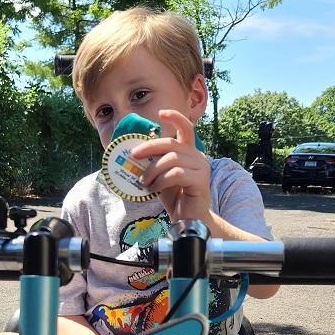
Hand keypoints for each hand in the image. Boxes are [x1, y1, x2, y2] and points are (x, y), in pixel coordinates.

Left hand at [130, 109, 210, 223]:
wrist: (188, 220)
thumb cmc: (175, 198)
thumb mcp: (161, 176)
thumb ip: (154, 163)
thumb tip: (135, 152)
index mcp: (189, 153)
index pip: (186, 128)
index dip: (175, 117)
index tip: (161, 113)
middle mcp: (197, 157)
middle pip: (171, 143)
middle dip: (148, 147)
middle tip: (133, 156)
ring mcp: (201, 168)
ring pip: (171, 159)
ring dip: (153, 170)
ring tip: (145, 183)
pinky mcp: (201, 180)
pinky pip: (176, 173)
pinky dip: (161, 181)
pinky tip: (154, 189)